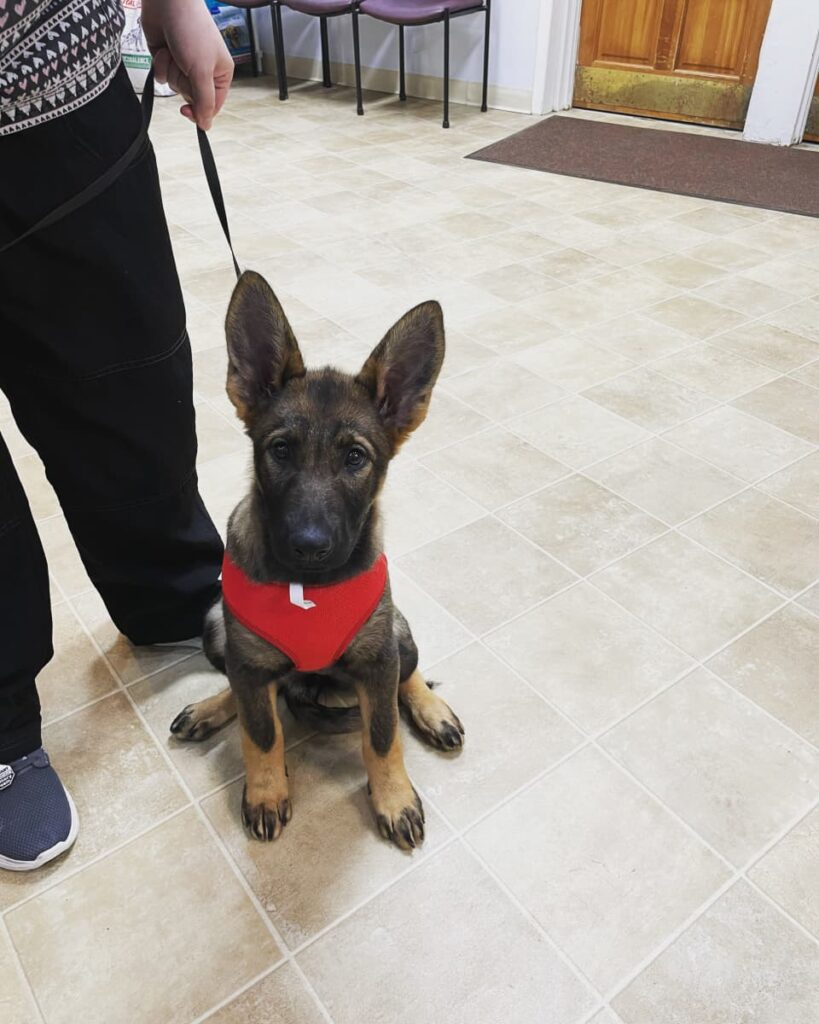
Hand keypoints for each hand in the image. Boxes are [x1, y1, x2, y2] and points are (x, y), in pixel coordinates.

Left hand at [141, 0, 233, 129]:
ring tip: (175, 52)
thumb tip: (206, 126)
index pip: (211, 106)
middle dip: (183, 81)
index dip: (198, 110)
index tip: (186, 111)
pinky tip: (165, 48)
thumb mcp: (202, 70)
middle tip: (185, 64)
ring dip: (171, 70)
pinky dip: (161, 64)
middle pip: (190, 97)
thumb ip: (204, 102)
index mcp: (220, 75)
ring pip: (174, 87)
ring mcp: (184, 65)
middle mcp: (203, 72)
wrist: (169, 2)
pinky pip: (162, 76)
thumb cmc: (192, 30)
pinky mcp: (168, 59)